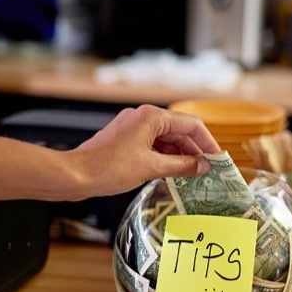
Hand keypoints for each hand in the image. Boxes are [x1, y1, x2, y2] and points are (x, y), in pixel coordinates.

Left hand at [68, 105, 220, 197]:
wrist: (73, 175)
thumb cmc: (108, 168)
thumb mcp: (152, 168)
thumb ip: (182, 166)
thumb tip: (204, 166)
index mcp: (152, 116)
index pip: (191, 124)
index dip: (208, 142)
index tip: (217, 158)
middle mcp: (143, 117)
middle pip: (179, 131)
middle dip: (194, 151)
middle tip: (207, 170)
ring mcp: (133, 127)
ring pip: (166, 139)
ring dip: (179, 156)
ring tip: (191, 175)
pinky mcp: (125, 139)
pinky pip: (153, 145)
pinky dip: (165, 157)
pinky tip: (172, 172)